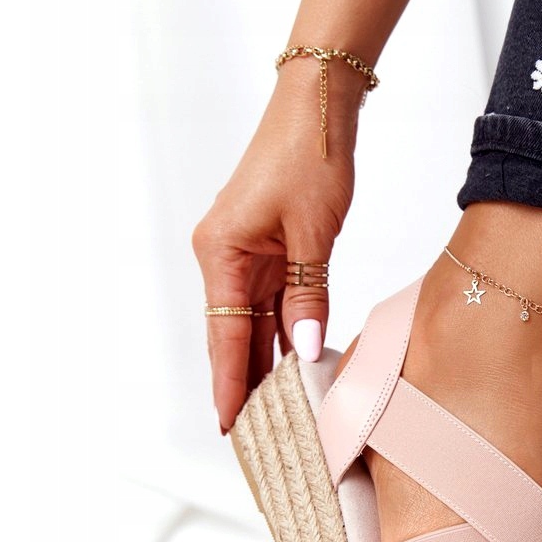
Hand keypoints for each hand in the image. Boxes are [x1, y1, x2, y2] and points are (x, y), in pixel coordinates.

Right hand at [192, 65, 359, 431]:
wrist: (318, 108)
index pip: (225, 334)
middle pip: (235, 332)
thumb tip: (305, 349)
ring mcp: (246, 251)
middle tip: (256, 432)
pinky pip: (273, 299)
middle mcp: (226, 255)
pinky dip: (283, 328)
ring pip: (254, 319)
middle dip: (246, 381)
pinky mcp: (268, 245)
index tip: (230, 425)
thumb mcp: (314, 233)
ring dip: (266, 359)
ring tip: (278, 407)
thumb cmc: (311, 158)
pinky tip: (295, 359)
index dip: (230, 382)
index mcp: (223, 252)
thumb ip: (308, 294)